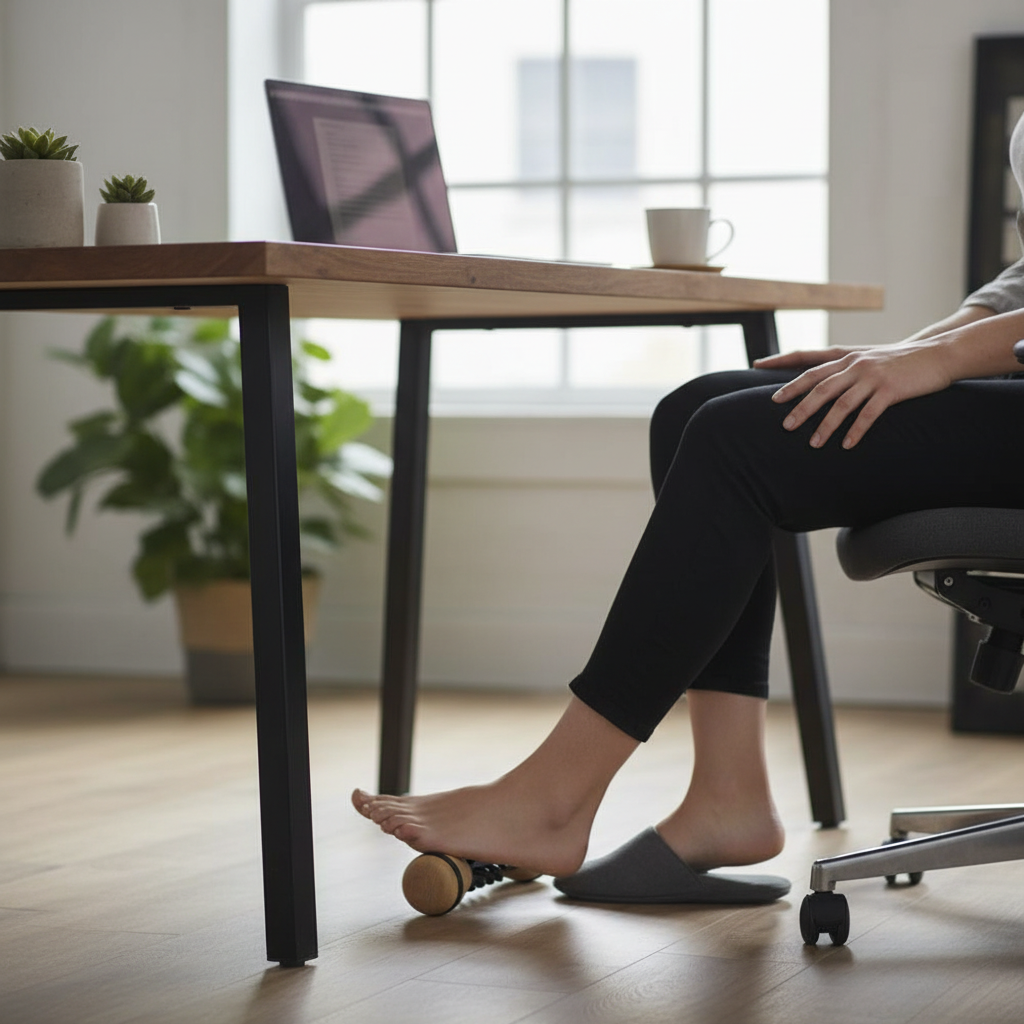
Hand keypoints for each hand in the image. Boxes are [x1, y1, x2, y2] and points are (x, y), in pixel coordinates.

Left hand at [765, 343, 954, 448]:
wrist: (937, 354)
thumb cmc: (898, 362)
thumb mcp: (867, 360)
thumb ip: (843, 370)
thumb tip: (818, 386)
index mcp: (846, 357)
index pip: (807, 362)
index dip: (784, 369)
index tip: (763, 378)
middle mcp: (855, 364)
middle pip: (819, 387)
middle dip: (799, 407)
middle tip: (784, 426)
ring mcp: (872, 376)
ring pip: (841, 404)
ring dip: (826, 426)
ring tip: (814, 444)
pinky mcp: (891, 390)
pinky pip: (868, 414)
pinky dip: (856, 430)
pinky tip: (847, 445)